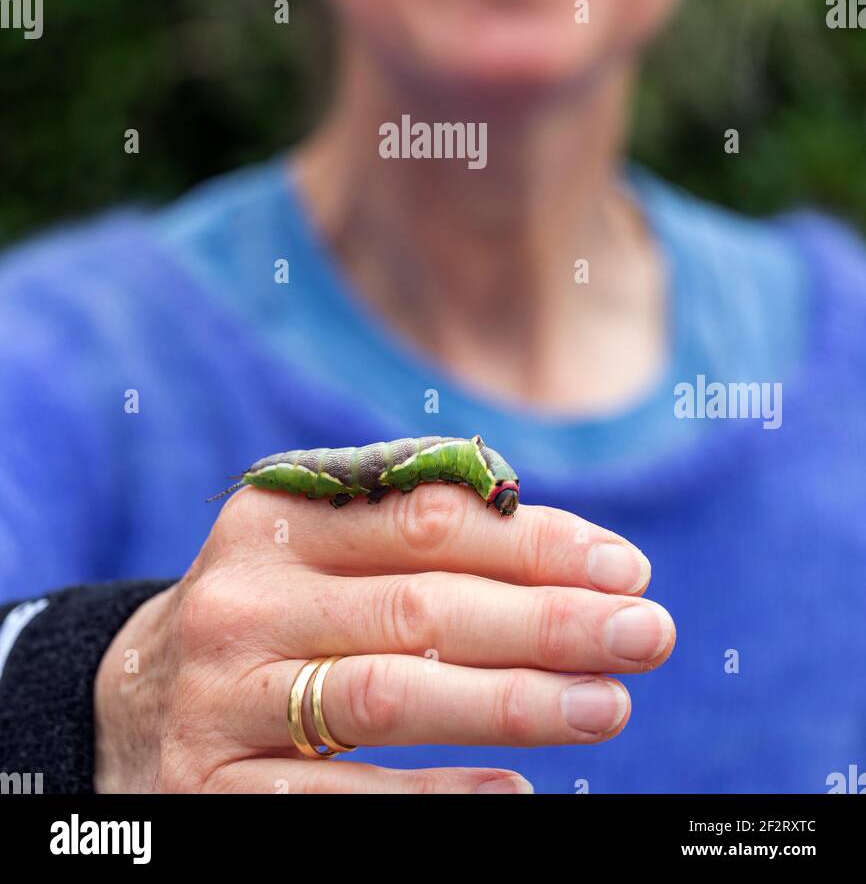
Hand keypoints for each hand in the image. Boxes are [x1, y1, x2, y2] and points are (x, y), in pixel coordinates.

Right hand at [93, 484, 673, 792]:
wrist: (132, 706)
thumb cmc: (276, 615)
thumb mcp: (319, 551)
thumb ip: (417, 529)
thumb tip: (573, 553)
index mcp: (276, 516)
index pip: (427, 519)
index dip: (535, 541)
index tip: (626, 567)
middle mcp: (242, 597)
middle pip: (421, 606)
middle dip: (548, 621)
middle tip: (648, 635)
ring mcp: (220, 696)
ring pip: (388, 696)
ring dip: (511, 704)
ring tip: (607, 707)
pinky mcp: (211, 792)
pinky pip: (339, 799)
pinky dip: (436, 799)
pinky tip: (516, 795)